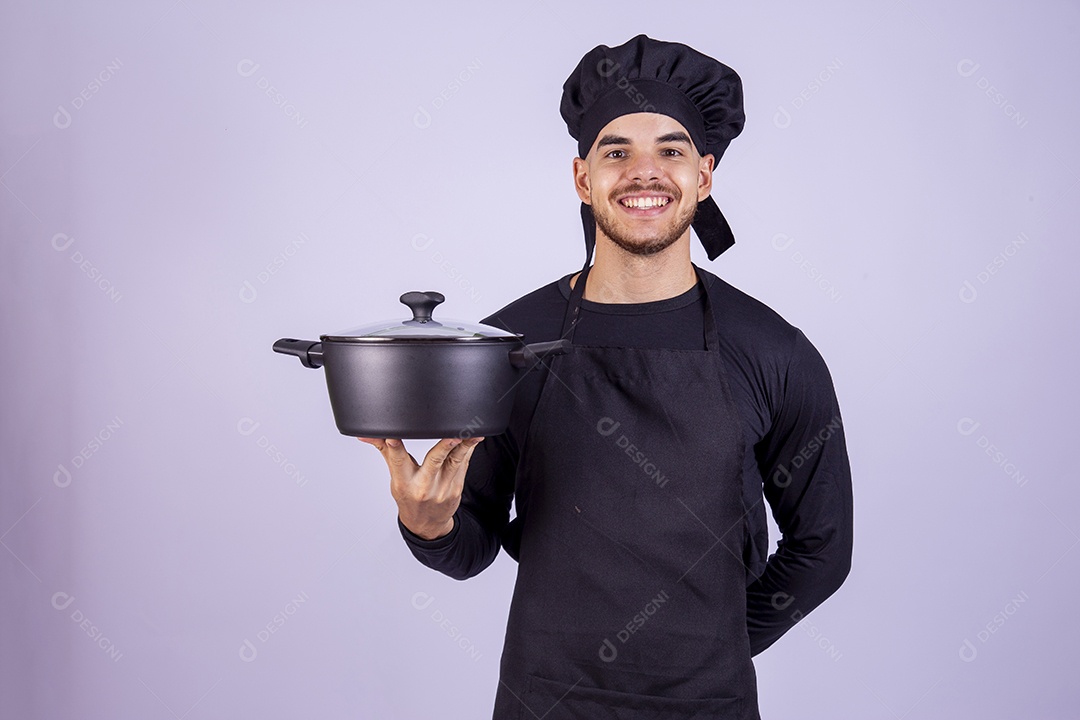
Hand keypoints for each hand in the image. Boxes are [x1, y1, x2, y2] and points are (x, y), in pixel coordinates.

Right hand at [358, 436, 484, 539]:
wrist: (426, 523)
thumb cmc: (409, 497)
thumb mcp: (395, 477)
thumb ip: (385, 451)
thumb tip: (366, 436)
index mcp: (403, 482)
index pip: (397, 461)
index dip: (394, 448)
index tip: (393, 437)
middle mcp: (423, 485)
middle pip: (434, 461)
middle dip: (444, 446)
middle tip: (453, 434)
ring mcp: (442, 488)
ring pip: (455, 462)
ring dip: (465, 446)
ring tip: (473, 433)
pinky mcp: (456, 488)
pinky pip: (464, 465)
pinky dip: (468, 450)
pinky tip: (473, 438)